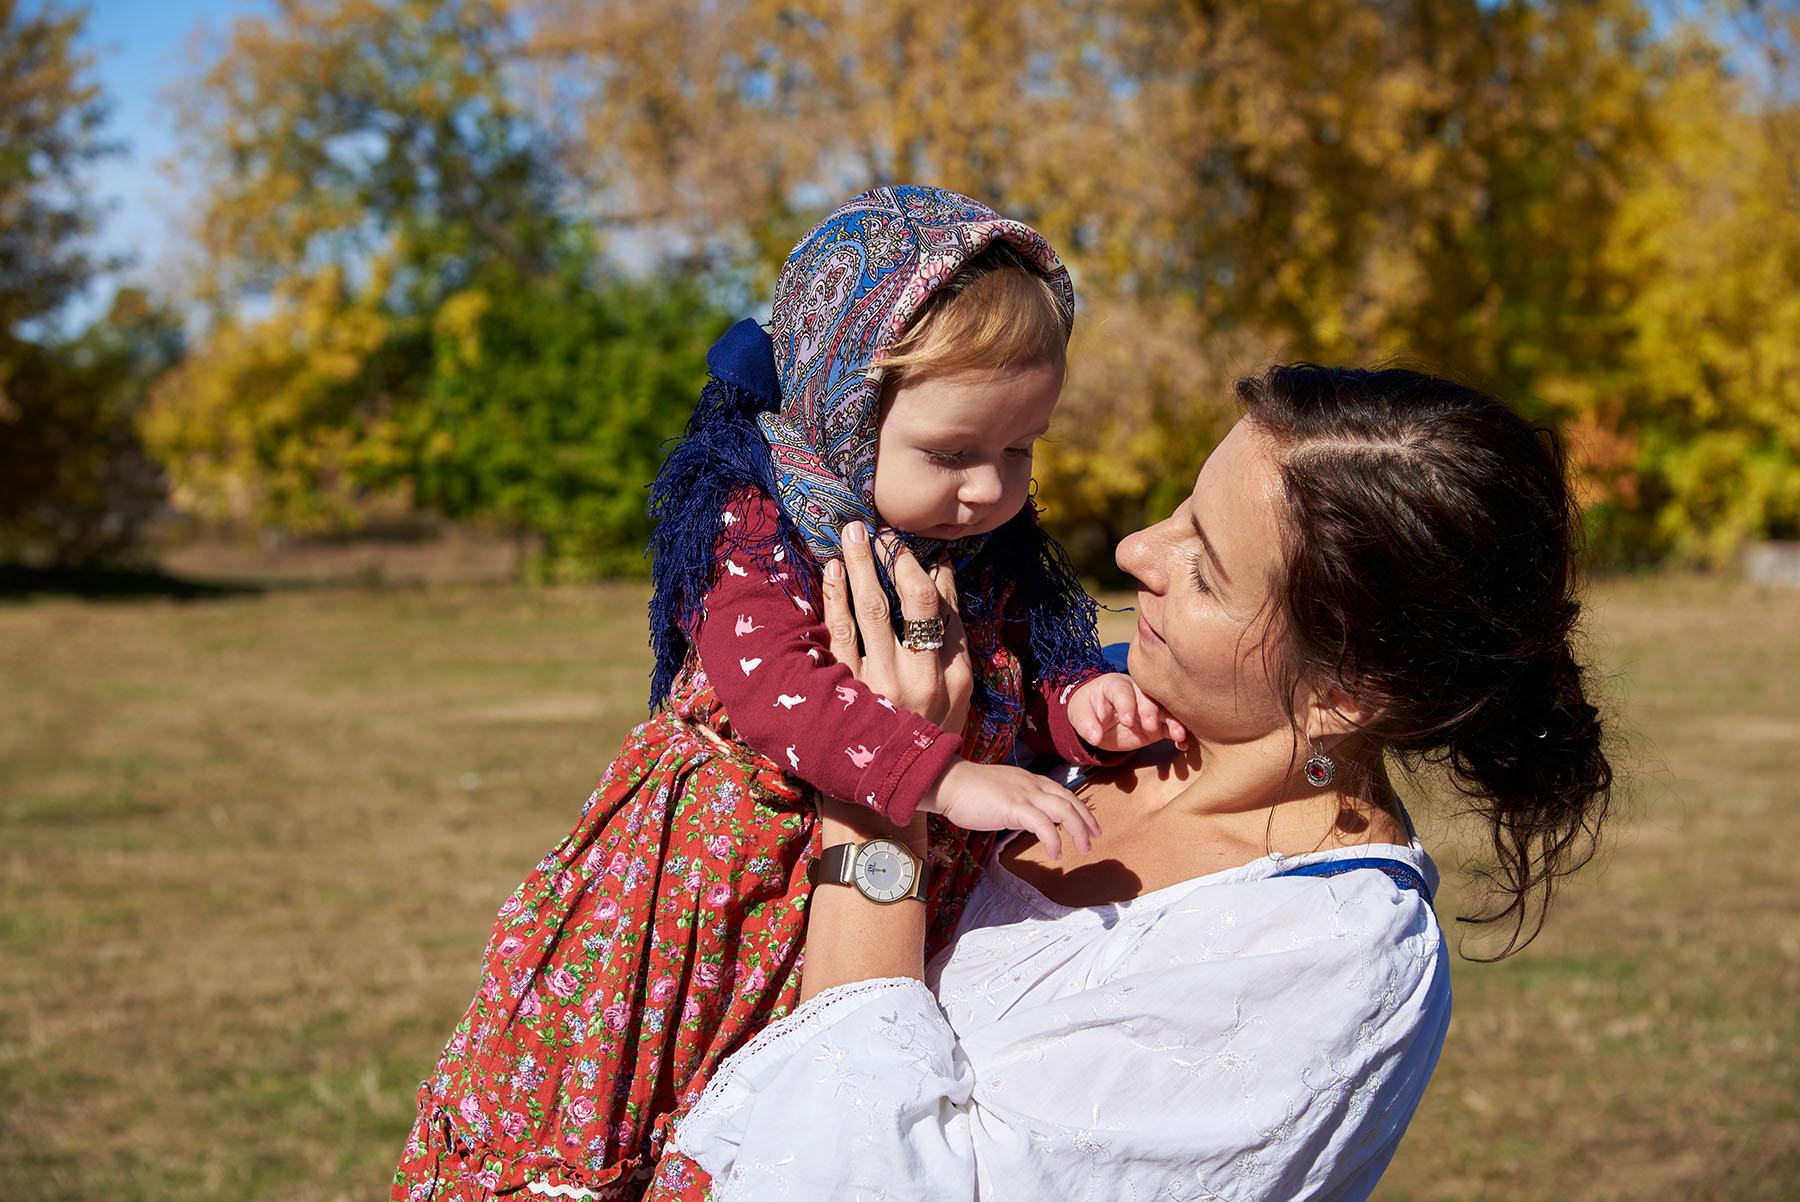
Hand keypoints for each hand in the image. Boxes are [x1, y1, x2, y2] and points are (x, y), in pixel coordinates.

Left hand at [820, 521, 972, 734]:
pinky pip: (840, 632)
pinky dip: (836, 596)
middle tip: (886, 532)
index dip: (937, 574)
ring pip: (874, 609)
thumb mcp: (955, 702)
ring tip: (855, 533)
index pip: (948, 611)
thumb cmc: (925, 737)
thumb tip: (944, 595)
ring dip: (864, 565)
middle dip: (901, 560)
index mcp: (956, 677)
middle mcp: (923, 677)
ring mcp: (884, 682)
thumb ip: (953, 654)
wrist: (893, 786)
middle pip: (916, 602)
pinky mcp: (848, 689)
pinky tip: (834, 570)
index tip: (925, 550)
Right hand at [918, 760, 1099, 860]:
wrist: (949, 782)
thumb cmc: (969, 791)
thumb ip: (1018, 802)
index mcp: (1030, 780)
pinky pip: (1042, 824)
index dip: (1081, 809)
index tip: (1090, 825)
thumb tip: (1028, 819)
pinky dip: (1053, 839)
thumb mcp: (1002, 792)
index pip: (1064, 793)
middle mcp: (1032, 784)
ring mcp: (1024, 794)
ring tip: (1083, 849)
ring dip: (1077, 831)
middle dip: (1086, 822)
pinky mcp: (1013, 807)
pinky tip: (1055, 853)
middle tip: (1094, 840)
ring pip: (1063, 810)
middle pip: (1070, 801)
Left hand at [1068, 672, 1186, 751]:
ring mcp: (1150, 708)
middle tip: (1150, 726)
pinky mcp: (1158, 724)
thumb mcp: (1079, 714)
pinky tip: (1182, 745)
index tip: (1127, 721)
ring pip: (1165, 710)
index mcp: (1114, 685)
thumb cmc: (1088, 708)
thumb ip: (1086, 724)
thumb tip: (1094, 737)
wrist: (1097, 716)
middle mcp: (1136, 692)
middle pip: (1148, 697)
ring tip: (1178, 735)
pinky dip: (1178, 735)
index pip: (1121, 691)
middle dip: (1151, 711)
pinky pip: (1170, 727)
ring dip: (1173, 722)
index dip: (1126, 704)